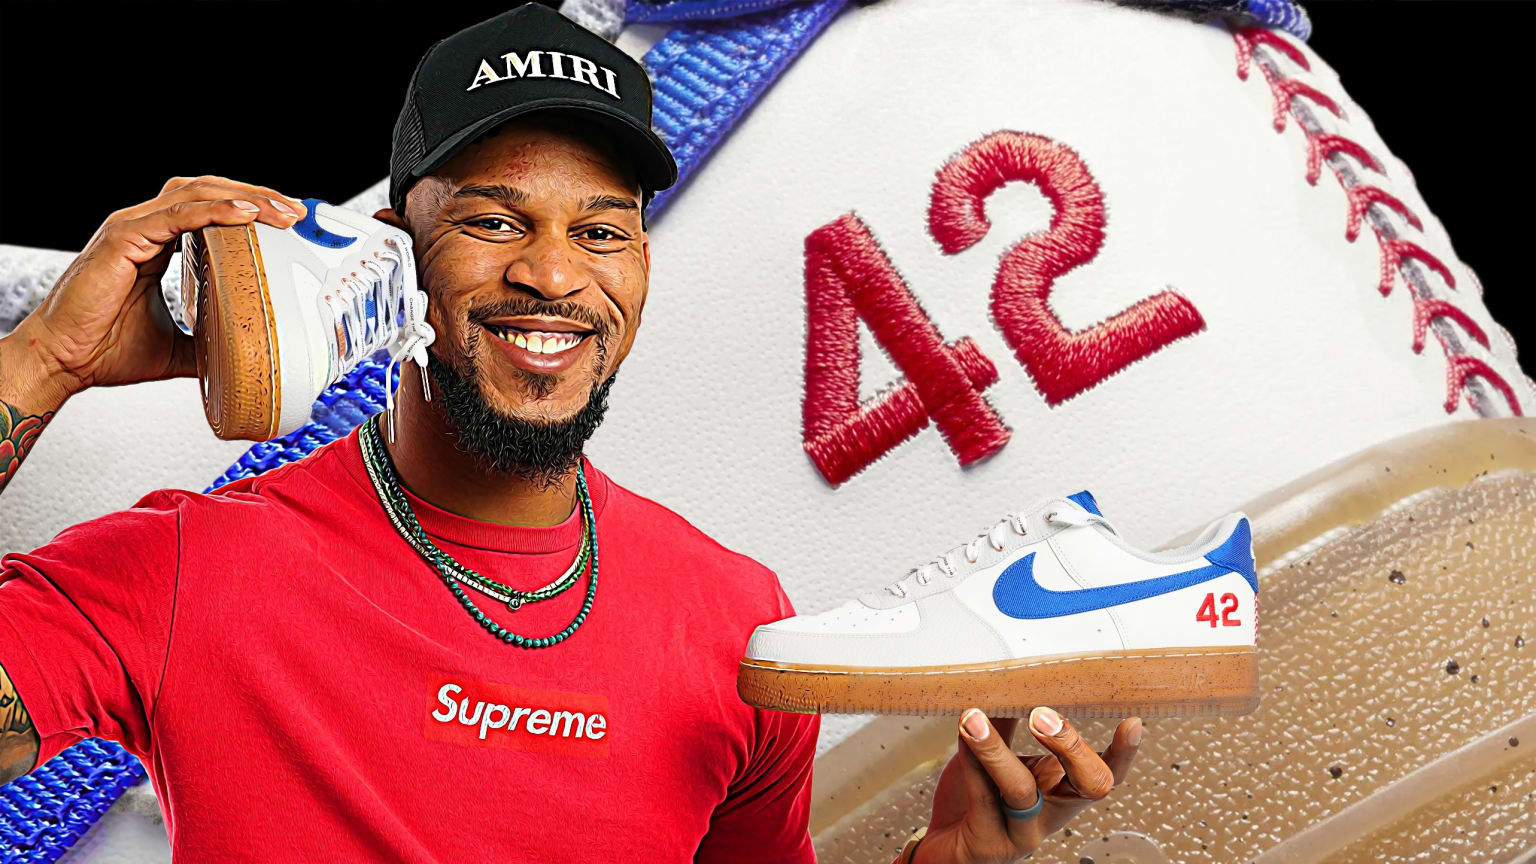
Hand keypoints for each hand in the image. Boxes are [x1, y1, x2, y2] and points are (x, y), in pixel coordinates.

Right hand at [10, 176, 305, 398]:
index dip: (249, 207)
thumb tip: (248, 355)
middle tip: (296, 211)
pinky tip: (245, 214)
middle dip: (256, 195)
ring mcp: (131, 228)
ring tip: (281, 210)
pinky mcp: (122, 240)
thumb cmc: (103, 350)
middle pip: (207, 191)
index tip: (288, 220)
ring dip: (244, 198)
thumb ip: (212, 342)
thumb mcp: (179, 347)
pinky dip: (214, 212)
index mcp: (155, 243)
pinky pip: (175, 216)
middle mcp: (143, 227)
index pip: (208, 208)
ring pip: (196, 194)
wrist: (62, 363)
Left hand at [912, 707, 1142, 863]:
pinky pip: (983, 798)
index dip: (1123, 754)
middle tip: (1043, 716)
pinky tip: (962, 736)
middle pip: (1088, 786)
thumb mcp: (995, 758)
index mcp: (1061, 791)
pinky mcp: (989, 845)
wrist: (941, 851)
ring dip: (997, 750)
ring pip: (1022, 791)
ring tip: (974, 719)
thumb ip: (1006, 724)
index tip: (1132, 723)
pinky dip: (971, 762)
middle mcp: (1051, 814)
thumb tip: (1011, 678)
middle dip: (1071, 746)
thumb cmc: (972, 804)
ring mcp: (1023, 834)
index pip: (1105, 774)